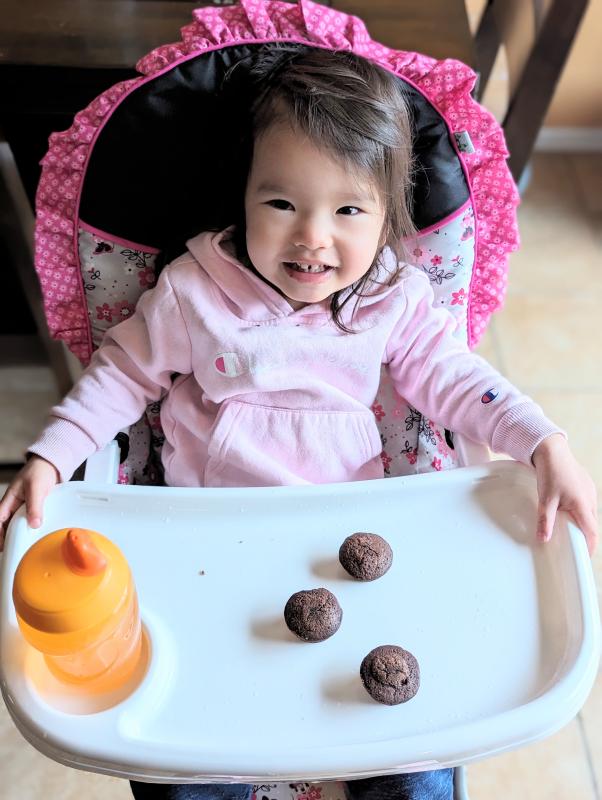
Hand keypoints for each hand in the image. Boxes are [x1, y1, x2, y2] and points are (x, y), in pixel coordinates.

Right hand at [0, 456, 59, 550]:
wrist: (50, 464)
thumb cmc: (39, 471)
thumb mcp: (36, 488)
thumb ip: (35, 505)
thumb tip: (34, 524)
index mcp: (9, 500)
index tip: (3, 546)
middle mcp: (13, 506)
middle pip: (6, 525)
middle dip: (7, 538)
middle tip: (13, 552)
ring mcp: (22, 508)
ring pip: (17, 524)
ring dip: (19, 534)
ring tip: (23, 548)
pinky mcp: (32, 509)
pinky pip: (28, 521)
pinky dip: (29, 528)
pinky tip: (35, 536)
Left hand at [532, 434, 597, 555]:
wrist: (552, 451)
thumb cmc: (551, 473)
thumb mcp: (546, 499)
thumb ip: (546, 521)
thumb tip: (544, 539)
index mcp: (583, 505)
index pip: (592, 532)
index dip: (590, 546)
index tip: (584, 556)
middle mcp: (590, 499)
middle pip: (591, 524)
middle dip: (585, 535)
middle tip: (574, 545)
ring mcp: (590, 491)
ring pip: (589, 513)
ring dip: (582, 522)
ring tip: (570, 530)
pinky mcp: (586, 485)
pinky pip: (586, 503)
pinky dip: (580, 511)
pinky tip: (568, 512)